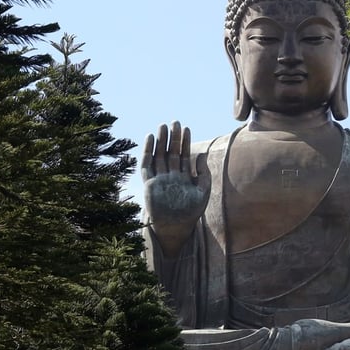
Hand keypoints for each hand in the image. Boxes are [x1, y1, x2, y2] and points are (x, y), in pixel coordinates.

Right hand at [142, 121, 209, 256]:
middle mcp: (170, 175)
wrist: (176, 226)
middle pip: (170, 152)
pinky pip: (146, 165)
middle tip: (174, 122)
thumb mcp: (202, 191)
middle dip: (172, 138)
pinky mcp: (149, 183)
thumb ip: (203, 174)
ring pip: (158, 155)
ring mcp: (159, 178)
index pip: (183, 155)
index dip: (185, 142)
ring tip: (162, 126)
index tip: (186, 128)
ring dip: (160, 141)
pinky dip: (147, 152)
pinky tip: (150, 139)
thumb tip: (202, 155)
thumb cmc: (191, 212)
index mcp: (183, 177)